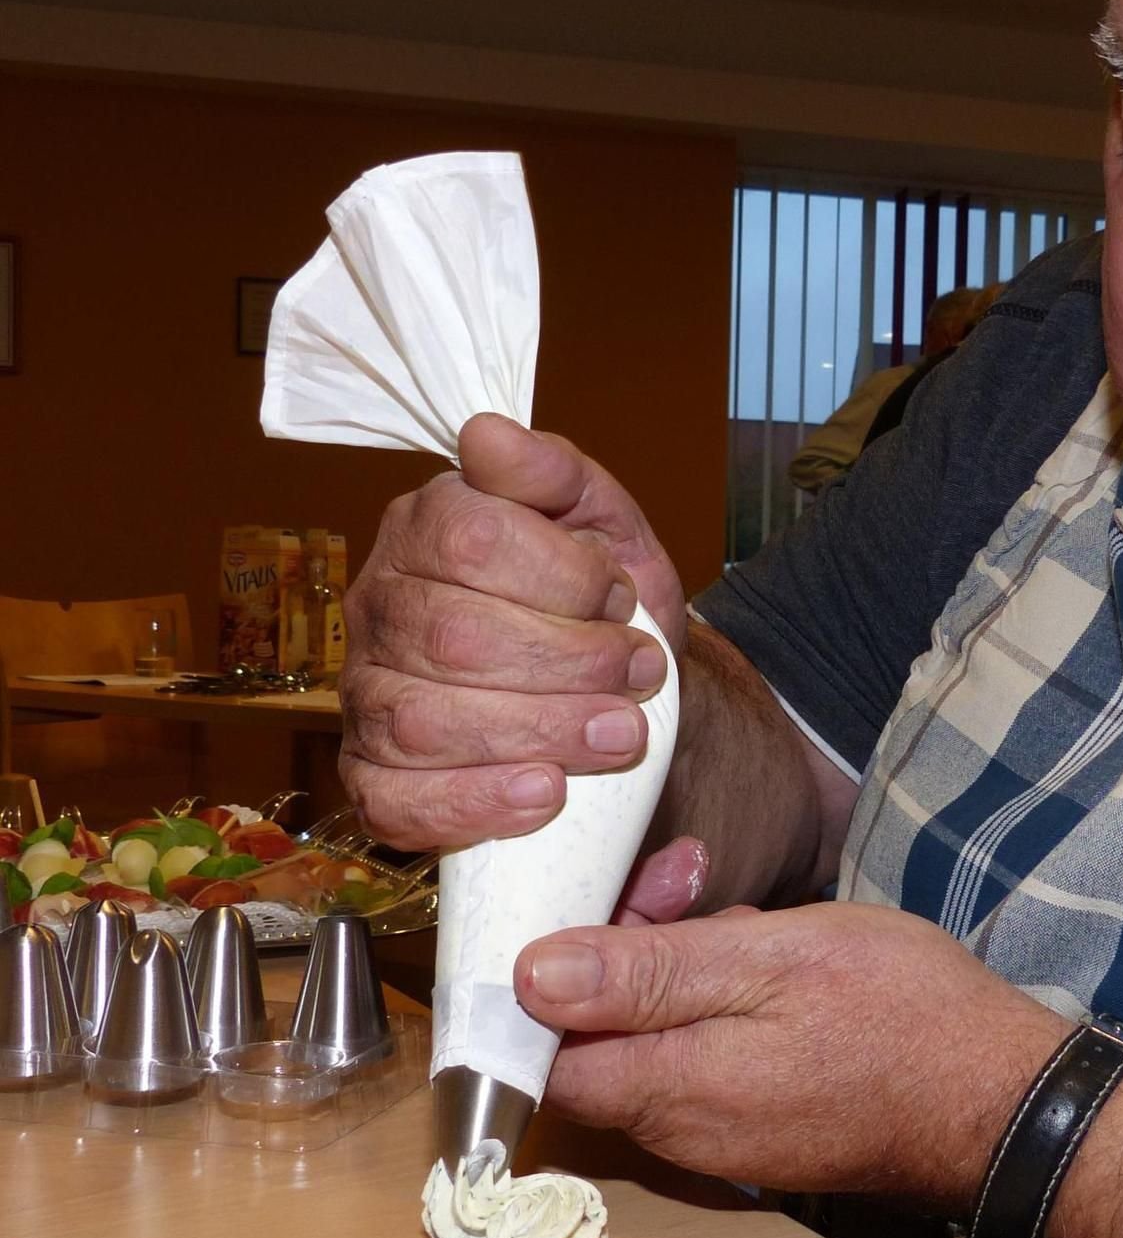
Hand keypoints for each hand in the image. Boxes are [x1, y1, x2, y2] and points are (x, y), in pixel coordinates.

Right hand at [340, 414, 679, 848]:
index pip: (472, 539)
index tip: (621, 600)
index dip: (561, 576)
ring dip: (540, 732)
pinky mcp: (375, 777)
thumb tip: (490, 434)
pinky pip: (396, 801)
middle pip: (454, 637)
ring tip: (619, 735)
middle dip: (567, 662)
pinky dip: (476, 803)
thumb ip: (555, 473)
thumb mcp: (604, 520)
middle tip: (639, 676)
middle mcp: (380, 606)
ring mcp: (368, 695)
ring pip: (426, 722)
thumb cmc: (603, 600)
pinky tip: (544, 793)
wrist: (623, 692)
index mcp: (426, 527)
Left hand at [516, 901, 1071, 1208]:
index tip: (592, 903)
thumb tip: (531, 977)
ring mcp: (725, 1136)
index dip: (546, 975)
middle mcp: (681, 1131)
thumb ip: (651, 972)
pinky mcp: (763, 1127)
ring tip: (742, 910)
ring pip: (654, 1042)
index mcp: (670, 1089)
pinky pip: (703, 1060)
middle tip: (683, 877)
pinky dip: (715, 1001)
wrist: (1004, 1098)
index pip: (538, 1052)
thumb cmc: (901, 1016)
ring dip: (676, 967)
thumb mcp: (774, 960)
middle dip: (624, 948)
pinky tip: (766, 955)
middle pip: (598, 1040)